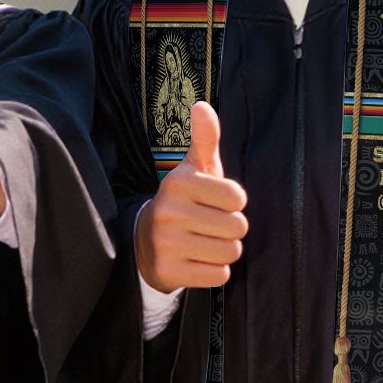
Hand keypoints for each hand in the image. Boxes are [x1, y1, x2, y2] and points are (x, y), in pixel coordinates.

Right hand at [135, 102, 247, 289]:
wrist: (144, 242)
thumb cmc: (183, 202)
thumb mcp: (193, 169)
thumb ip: (204, 139)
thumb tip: (203, 106)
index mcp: (179, 183)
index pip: (238, 198)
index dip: (233, 203)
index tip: (214, 203)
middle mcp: (169, 211)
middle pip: (238, 227)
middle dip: (230, 229)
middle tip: (209, 226)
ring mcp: (166, 243)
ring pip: (230, 252)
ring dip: (224, 250)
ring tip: (203, 242)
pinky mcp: (169, 271)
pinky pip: (218, 275)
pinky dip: (213, 271)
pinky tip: (196, 260)